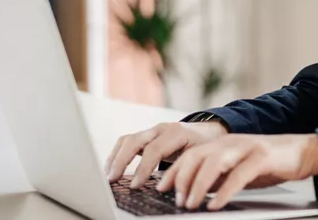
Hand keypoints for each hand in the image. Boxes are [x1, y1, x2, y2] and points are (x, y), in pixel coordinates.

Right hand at [104, 120, 227, 186]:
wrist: (209, 132)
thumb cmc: (206, 146)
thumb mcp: (200, 157)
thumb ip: (184, 170)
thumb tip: (168, 189)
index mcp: (176, 133)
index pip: (154, 150)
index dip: (142, 168)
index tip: (134, 186)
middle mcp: (161, 128)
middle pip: (134, 141)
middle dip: (121, 161)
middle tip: (112, 180)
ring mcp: (152, 131)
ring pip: (127, 140)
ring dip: (115, 158)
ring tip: (108, 177)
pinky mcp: (146, 136)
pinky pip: (127, 142)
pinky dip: (117, 155)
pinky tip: (112, 169)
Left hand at [156, 133, 317, 210]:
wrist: (303, 152)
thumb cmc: (269, 164)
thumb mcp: (237, 170)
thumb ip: (217, 177)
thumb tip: (193, 191)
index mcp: (222, 144)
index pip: (189, 155)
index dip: (173, 172)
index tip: (160, 189)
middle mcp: (231, 142)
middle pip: (197, 156)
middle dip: (182, 179)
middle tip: (176, 200)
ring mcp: (246, 147)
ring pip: (214, 163)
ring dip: (198, 185)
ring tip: (191, 204)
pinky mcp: (262, 157)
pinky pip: (239, 174)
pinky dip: (224, 191)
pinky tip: (216, 204)